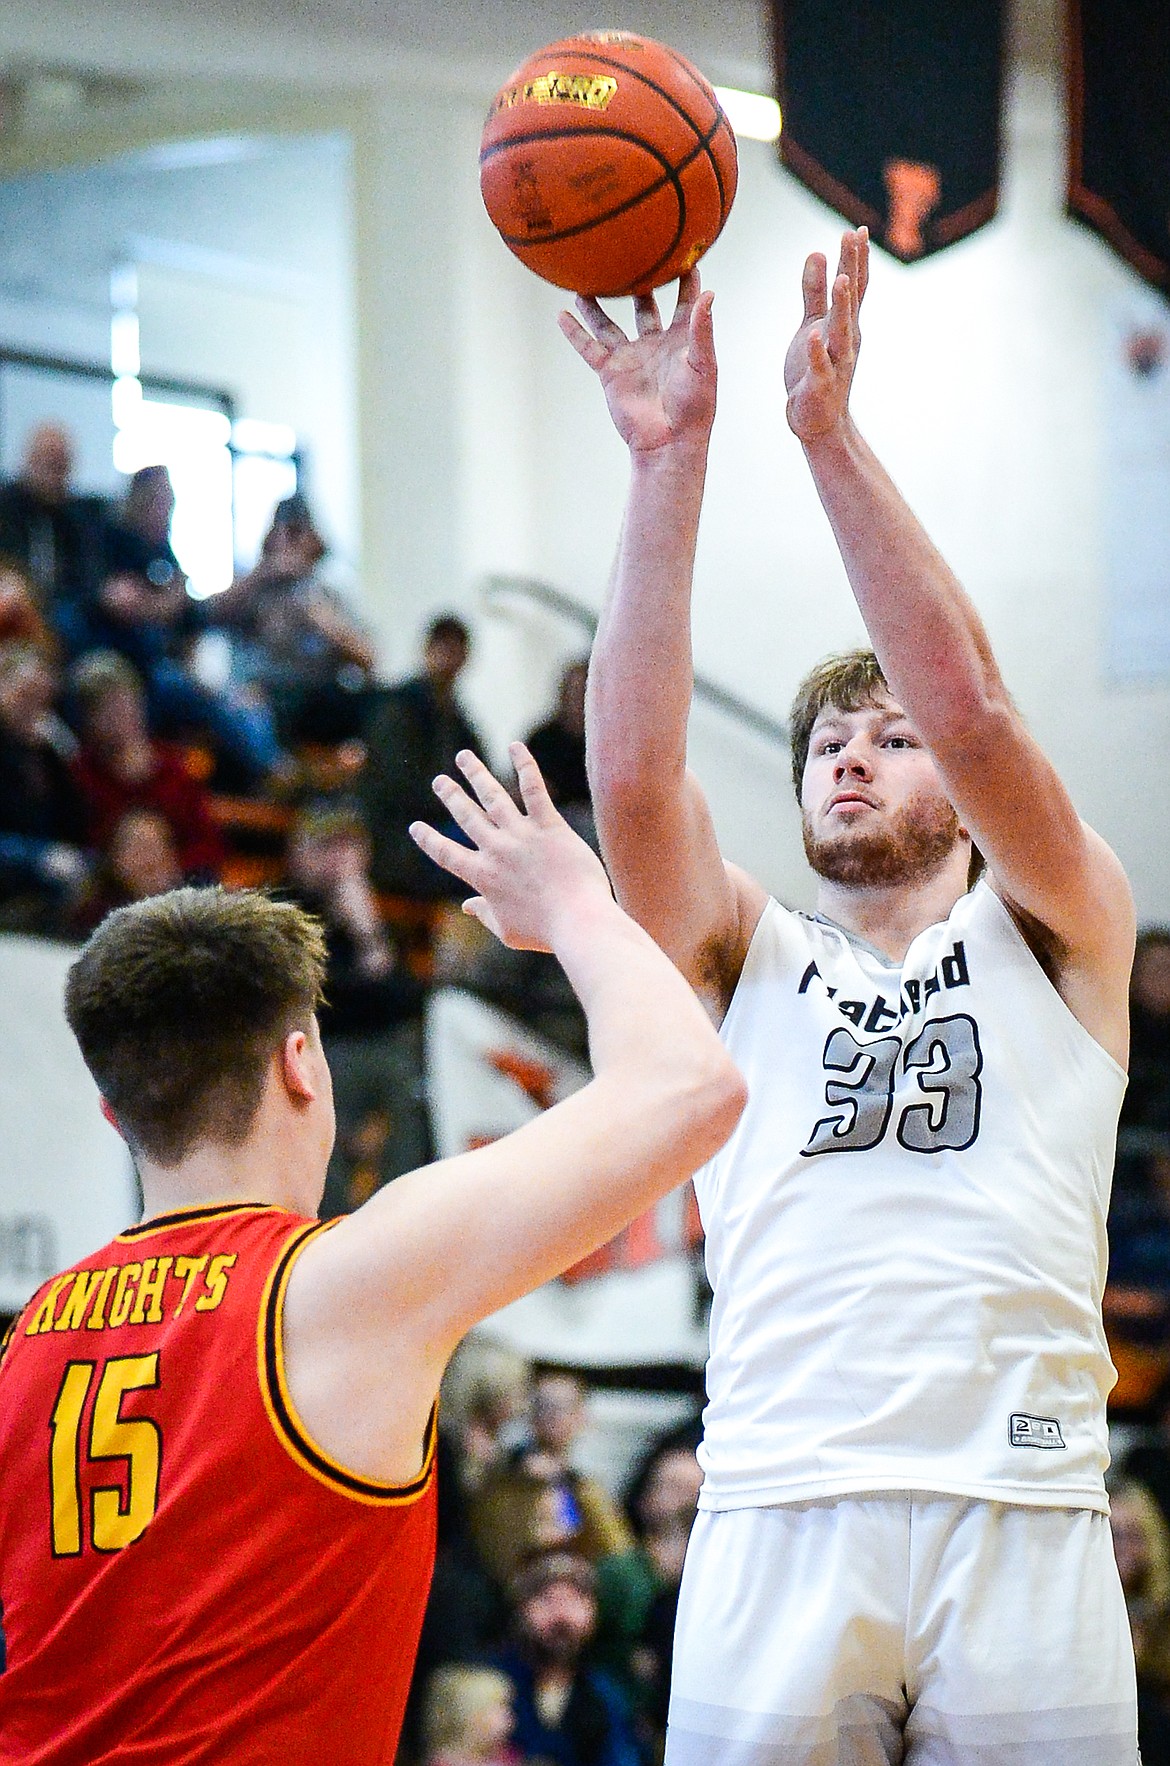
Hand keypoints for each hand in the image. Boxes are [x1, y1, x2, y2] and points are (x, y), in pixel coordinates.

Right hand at [409, 744, 612, 950]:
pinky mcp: (549, 826)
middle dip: (450, 797)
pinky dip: (524, 766)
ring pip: (493, 796)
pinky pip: (533, 789)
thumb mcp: (507, 930)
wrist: (578, 922)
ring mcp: (522, 835)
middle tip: (439, 781)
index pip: (446, 854)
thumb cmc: (544, 932)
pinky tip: (515, 747)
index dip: (428, 840)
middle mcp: (497, 851)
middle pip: (466, 817)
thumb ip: (485, 914)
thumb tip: (468, 907)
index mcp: (483, 878)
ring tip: (464, 757)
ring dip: (475, 774)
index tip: (416, 826)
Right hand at [558, 272, 716, 454]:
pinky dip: (575, 332)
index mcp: (681, 340)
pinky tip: (562, 314)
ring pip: (610, 324)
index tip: (682, 250)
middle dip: (639, 283)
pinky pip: (589, 348)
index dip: (685, 277)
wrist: (669, 442)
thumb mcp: (703, 364)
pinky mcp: (611, 372)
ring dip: (598, 305)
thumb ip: (702, 329)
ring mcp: (631, 357)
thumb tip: (708, 293)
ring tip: (586, 281)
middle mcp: (655, 344)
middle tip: (630, 255)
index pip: (684, 301)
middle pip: (644, 305)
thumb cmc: (694, 408)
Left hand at [784, 227, 868, 443]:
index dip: (855, 259)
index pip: (854, 286)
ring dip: (842, 306)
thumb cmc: (816, 370)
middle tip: (852, 237)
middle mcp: (845, 339)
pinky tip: (812, 336)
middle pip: (850, 300)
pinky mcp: (819, 384)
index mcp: (844, 324)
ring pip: (840, 330)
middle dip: (852, 268)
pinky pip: (818, 366)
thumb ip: (814, 292)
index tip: (856, 230)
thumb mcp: (812, 325)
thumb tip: (817, 252)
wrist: (819, 420)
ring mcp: (834, 362)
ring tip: (842, 280)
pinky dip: (816, 352)